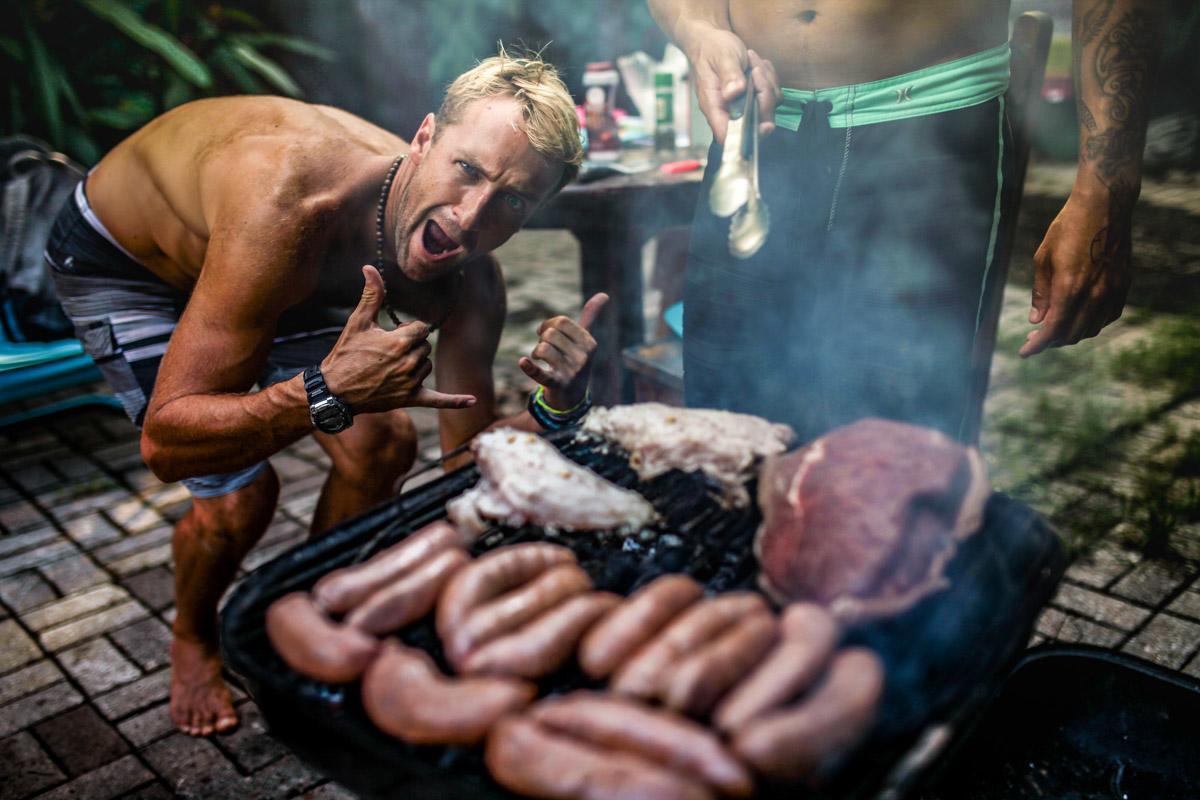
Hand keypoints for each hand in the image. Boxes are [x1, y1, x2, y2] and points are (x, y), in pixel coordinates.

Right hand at [321, 266, 476, 410]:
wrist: (335, 390)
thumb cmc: (345, 354)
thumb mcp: (357, 322)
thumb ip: (371, 295)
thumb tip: (370, 267)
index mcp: (399, 342)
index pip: (422, 328)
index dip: (408, 330)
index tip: (392, 336)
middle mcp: (408, 363)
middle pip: (425, 347)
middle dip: (410, 347)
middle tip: (386, 354)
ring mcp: (411, 383)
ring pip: (427, 365)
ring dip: (415, 364)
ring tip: (390, 368)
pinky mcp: (411, 399)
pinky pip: (439, 400)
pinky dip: (455, 401)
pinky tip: (473, 401)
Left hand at [518, 293, 608, 409]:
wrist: (572, 397)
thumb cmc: (576, 361)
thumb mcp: (585, 340)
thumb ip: (591, 317)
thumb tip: (604, 294)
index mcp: (590, 344)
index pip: (561, 321)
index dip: (548, 324)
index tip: (545, 333)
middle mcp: (583, 358)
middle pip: (550, 334)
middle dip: (542, 339)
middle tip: (545, 349)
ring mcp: (571, 373)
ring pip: (542, 349)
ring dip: (536, 352)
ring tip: (539, 358)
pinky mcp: (557, 385)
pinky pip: (541, 374)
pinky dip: (529, 368)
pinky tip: (523, 362)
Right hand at [685, 26, 779, 143]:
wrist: (712, 41)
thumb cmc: (711, 49)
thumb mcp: (721, 57)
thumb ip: (728, 75)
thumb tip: (733, 93)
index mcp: (715, 107)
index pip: (730, 136)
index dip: (748, 136)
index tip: (764, 125)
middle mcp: (730, 112)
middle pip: (757, 123)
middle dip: (765, 98)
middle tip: (756, 71)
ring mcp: (744, 106)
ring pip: (769, 108)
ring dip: (767, 83)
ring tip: (753, 62)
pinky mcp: (755, 98)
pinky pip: (773, 95)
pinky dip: (770, 79)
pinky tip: (757, 65)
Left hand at [1019, 191, 1132, 357]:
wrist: (1105, 205)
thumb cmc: (1068, 226)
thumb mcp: (1043, 257)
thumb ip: (1041, 293)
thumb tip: (1036, 320)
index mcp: (1070, 287)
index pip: (1053, 329)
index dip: (1037, 346)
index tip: (1024, 353)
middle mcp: (1095, 293)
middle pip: (1072, 334)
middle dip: (1050, 341)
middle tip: (1034, 339)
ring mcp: (1112, 290)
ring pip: (1091, 328)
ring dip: (1071, 334)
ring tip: (1054, 329)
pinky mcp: (1123, 284)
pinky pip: (1108, 316)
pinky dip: (1092, 324)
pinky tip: (1079, 318)